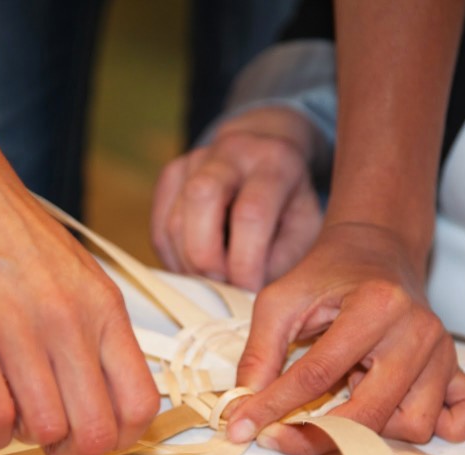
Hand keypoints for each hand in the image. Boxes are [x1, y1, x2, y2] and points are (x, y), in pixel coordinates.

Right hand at [0, 128, 158, 454]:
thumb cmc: (7, 227)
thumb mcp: (76, 274)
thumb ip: (95, 331)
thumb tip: (104, 396)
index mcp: (104, 308)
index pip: (140, 403)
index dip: (121, 439)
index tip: (96, 438)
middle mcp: (70, 320)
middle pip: (96, 430)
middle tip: (54, 450)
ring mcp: (17, 326)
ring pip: (45, 429)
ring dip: (28, 440)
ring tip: (15, 417)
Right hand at [151, 107, 322, 290]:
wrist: (265, 158)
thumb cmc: (289, 204)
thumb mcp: (305, 228)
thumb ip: (281, 260)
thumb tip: (243, 293)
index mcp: (274, 162)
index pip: (251, 213)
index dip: (246, 261)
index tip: (249, 290)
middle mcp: (231, 151)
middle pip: (201, 198)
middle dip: (207, 258)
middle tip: (223, 287)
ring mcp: (194, 160)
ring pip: (174, 222)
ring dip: (190, 265)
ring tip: (214, 282)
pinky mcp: (171, 175)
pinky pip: (159, 228)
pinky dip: (174, 260)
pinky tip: (197, 269)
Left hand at [225, 222, 464, 454]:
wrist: (376, 251)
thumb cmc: (327, 275)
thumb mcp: (280, 299)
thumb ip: (259, 353)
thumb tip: (242, 409)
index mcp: (376, 305)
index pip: (318, 375)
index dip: (274, 407)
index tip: (242, 428)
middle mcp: (419, 331)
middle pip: (370, 414)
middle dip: (317, 436)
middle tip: (279, 436)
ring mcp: (444, 354)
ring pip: (412, 427)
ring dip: (372, 430)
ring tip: (345, 400)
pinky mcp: (458, 370)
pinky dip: (440, 429)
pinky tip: (397, 416)